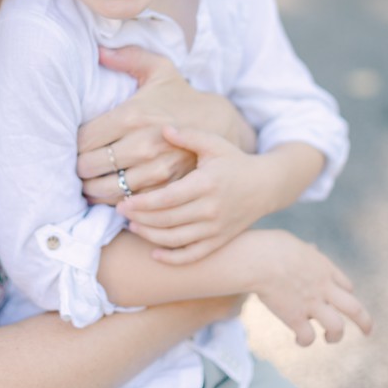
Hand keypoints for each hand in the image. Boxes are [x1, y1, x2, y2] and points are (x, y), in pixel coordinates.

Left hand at [79, 46, 253, 203]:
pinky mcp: (167, 189)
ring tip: (92, 183)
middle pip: (88, 168)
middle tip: (81, 167)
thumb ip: (129, 57)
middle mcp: (144, 145)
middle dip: (79, 170)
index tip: (76, 147)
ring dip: (93, 190)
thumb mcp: (161, 71)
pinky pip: (128, 204)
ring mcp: (157, 170)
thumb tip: (98, 50)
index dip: (72, 146)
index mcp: (133, 115)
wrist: (223, 125)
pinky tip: (114, 195)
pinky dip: (116, 204)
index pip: (82, 140)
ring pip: (105, 191)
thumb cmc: (183, 99)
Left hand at [118, 127, 272, 264]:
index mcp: (207, 184)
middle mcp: (211, 209)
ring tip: (133, 227)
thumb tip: (162, 129)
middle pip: (166, 220)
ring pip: (175, 239)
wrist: (266, 186)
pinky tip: (155, 254)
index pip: (166, 199)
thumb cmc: (235, 162)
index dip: (141, 203)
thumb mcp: (215, 144)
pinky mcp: (219, 240)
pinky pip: (192, 255)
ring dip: (150, 236)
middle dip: (139, 218)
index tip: (123, 202)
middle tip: (120, 213)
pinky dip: (172, 259)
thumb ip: (189, 136)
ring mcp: (216, 228)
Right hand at [243, 230, 373, 345]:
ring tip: (330, 338)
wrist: (259, 259)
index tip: (339, 301)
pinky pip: (308, 336)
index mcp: (325, 268)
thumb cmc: (271, 246)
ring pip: (337, 327)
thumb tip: (311, 248)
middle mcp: (324, 288)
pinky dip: (305, 341)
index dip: (346, 295)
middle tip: (368, 331)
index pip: (346, 286)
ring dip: (336, 335)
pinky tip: (300, 339)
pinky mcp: (294, 317)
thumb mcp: (297, 245)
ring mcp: (311, 304)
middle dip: (364, 321)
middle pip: (354, 308)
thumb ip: (307, 251)